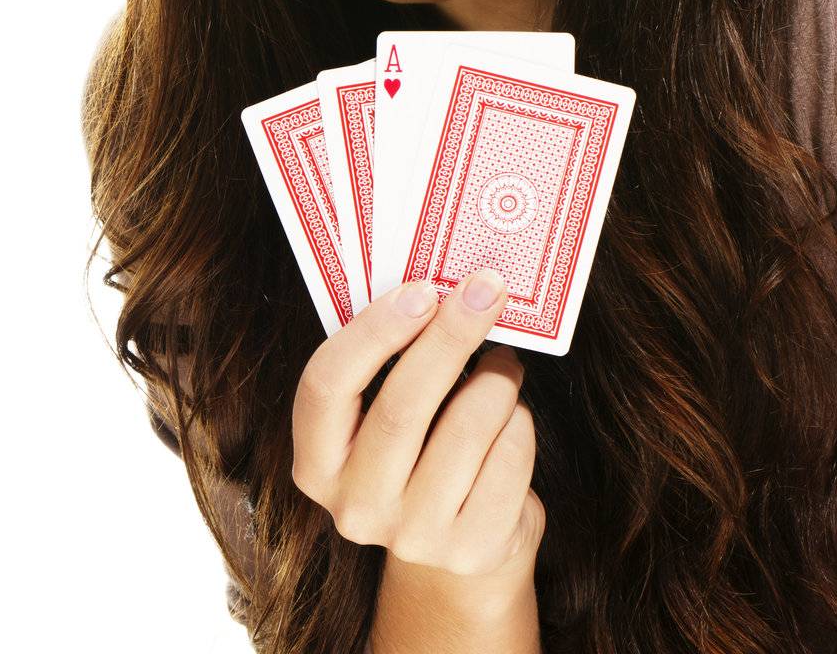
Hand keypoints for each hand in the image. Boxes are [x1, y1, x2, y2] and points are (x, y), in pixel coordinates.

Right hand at [291, 267, 545, 581]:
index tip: (422, 289)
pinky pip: (509, 459)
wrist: (458, 540)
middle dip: (450, 337)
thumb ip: (393, 357)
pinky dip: (519, 422)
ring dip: (496, 379)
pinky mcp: (472, 549)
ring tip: (505, 362)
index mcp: (317, 462)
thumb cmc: (419, 446)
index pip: (326, 386)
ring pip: (466, 430)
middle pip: (401, 406)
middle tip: (485, 290)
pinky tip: (511, 416)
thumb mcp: (383, 411)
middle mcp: (356, 507)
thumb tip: (443, 287)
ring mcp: (414, 536)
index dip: (373, 331)